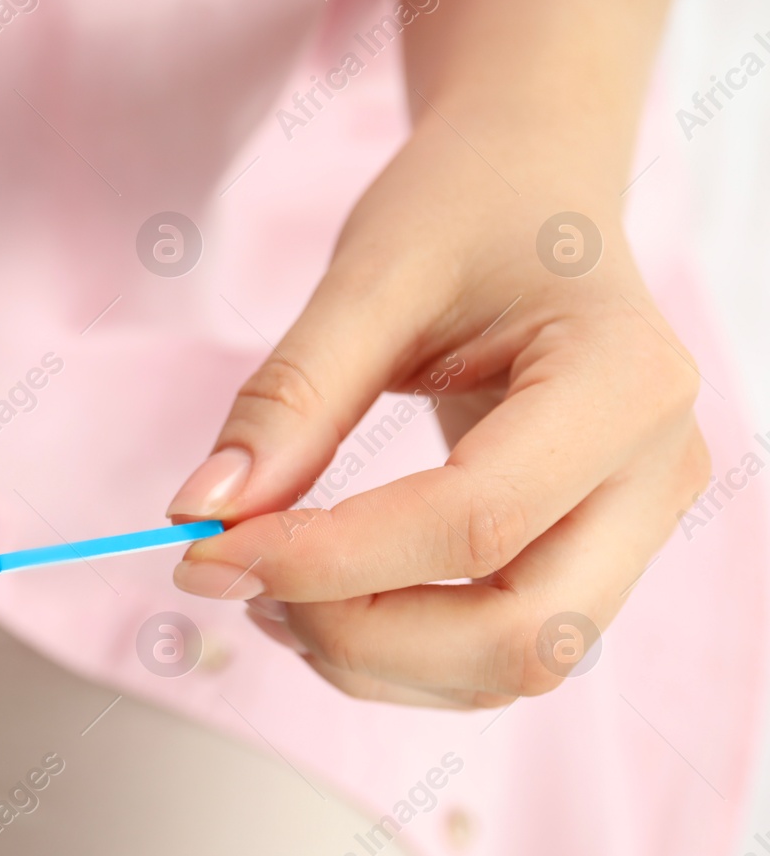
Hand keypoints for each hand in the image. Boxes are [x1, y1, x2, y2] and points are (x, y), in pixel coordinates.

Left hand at [166, 119, 706, 707]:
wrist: (535, 187)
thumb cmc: (465, 208)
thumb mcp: (368, 278)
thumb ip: (288, 399)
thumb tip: (200, 514)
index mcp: (624, 380)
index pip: (475, 523)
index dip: (329, 558)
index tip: (209, 548)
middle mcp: (655, 471)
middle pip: (520, 635)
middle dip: (359, 633)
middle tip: (239, 574)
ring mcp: (636, 526)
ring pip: (510, 668)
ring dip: (370, 656)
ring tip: (266, 581)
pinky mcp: (593, 556)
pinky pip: (496, 654)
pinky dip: (395, 652)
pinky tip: (320, 593)